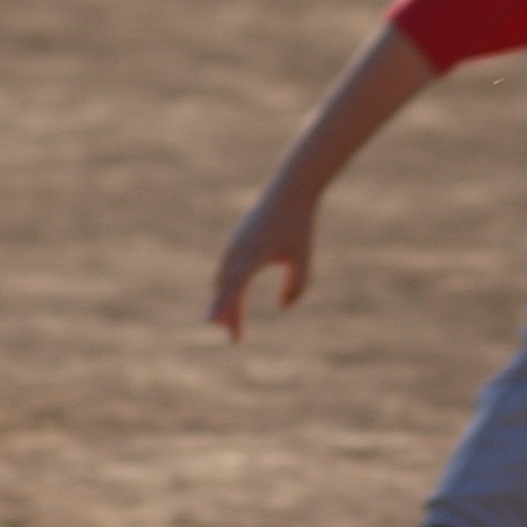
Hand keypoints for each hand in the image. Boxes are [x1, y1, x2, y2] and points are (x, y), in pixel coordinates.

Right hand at [209, 180, 317, 339]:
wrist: (291, 188)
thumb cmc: (299, 224)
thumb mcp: (302, 258)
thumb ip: (296, 286)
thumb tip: (282, 307)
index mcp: (252, 257)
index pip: (234, 292)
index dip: (231, 315)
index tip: (232, 336)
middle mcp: (237, 252)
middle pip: (225, 290)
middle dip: (227, 314)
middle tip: (235, 338)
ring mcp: (234, 245)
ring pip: (223, 279)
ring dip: (225, 301)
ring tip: (231, 323)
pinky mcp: (237, 240)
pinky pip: (227, 269)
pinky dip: (227, 286)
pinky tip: (233, 298)